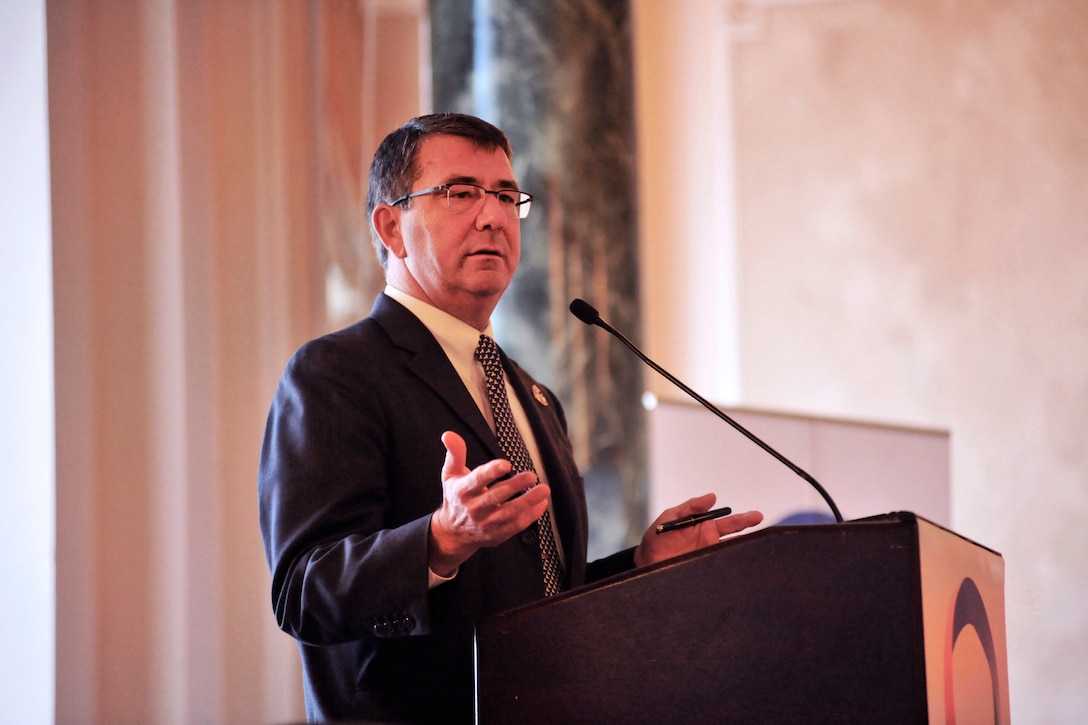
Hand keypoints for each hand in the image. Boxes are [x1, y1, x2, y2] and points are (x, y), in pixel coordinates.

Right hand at [428, 431, 550, 575]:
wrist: (453, 532)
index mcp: (463, 490)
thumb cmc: (456, 497)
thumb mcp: (450, 474)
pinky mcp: (497, 534)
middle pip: (496, 496)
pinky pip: (516, 526)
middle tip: (532, 475)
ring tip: (544, 489)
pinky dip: (530, 516)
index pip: (477, 480)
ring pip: (509, 513)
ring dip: (528, 501)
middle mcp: (474, 508)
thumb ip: (455, 454)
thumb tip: (449, 434)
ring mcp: (486, 523)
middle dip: (515, 485)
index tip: (506, 464)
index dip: (491, 472)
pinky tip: (541, 504)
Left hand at [633, 493, 762, 567]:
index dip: (743, 520)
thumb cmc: (657, 538)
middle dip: (749, 532)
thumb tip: (712, 497)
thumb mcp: (671, 517)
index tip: (755, 517)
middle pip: (734, 538)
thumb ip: (690, 507)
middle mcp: (709, 542)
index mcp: (704, 527)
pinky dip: (730, 567)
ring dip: (742, 550)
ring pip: (730, 553)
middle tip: (763, 528)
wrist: (646, 563)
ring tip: (758, 547)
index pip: (728, 523)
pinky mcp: (703, 569)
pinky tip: (740, 566)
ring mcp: (707, 556)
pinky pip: (719, 567)